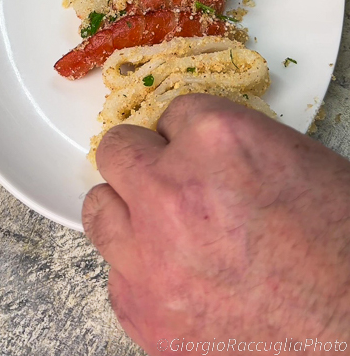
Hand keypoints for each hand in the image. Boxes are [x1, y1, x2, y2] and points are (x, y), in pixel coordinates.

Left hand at [82, 95, 349, 353]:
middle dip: (146, 160)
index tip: (198, 151)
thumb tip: (192, 146)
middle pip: (119, 150)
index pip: (171, 112)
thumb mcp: (293, 161)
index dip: (188, 135)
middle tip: (172, 179)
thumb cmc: (340, 245)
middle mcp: (171, 191)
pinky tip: (176, 275)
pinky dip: (140, 269)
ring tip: (162, 226)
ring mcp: (149, 257)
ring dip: (128, 210)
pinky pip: (115, 273)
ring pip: (99, 209)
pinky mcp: (143, 313)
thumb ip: (228, 146)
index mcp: (217, 140)